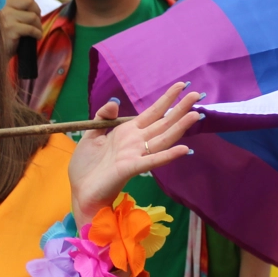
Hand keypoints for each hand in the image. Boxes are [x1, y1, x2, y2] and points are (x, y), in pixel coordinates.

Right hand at [0, 0, 42, 58]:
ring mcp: (6, 16)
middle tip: (35, 21)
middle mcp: (1, 5)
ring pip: (33, 15)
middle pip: (29, 1)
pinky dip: (37, 33)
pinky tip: (35, 37)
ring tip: (35, 30)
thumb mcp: (8, 12)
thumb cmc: (2, 33)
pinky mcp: (11, 29)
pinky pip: (32, 28)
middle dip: (36, 11)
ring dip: (38, 24)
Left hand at [68, 82, 201, 223]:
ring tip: (195, 114)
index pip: (152, 113)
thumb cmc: (86, 166)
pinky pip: (152, 160)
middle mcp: (136, 141)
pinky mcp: (132, 168)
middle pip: (163, 122)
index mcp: (128, 132)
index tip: (180, 85)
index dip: (166, 99)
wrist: (80, 191)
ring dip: (179, 127)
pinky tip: (183, 149)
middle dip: (179, 108)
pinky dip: (168, 155)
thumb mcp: (91, 135)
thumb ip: (103, 117)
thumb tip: (115, 102)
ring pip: (163, 138)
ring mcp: (136, 155)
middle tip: (196, 94)